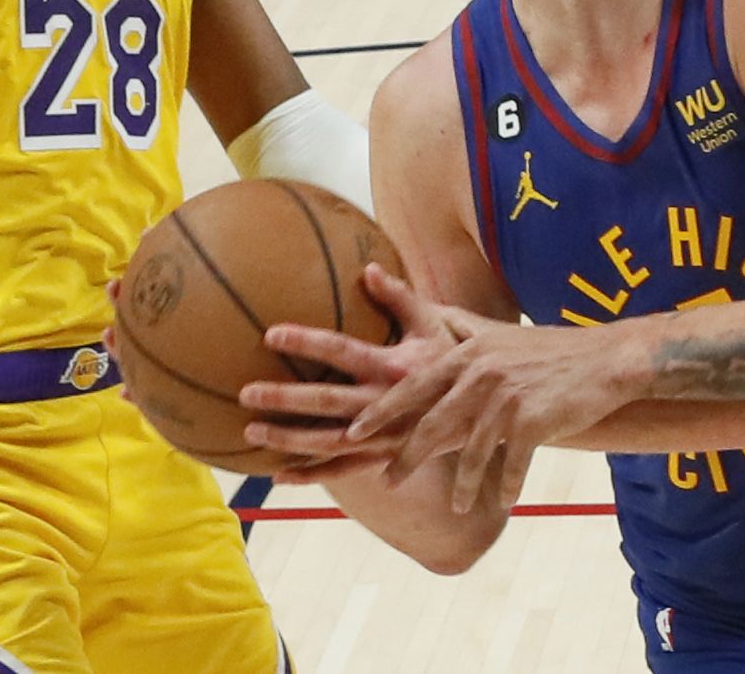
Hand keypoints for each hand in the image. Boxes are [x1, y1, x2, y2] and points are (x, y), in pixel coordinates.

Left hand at [235, 264, 474, 483]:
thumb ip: (401, 298)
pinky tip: (278, 475)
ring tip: (251, 432)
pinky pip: (346, 471)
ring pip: (330, 442)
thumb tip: (367, 269)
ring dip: (289, 439)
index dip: (308, 341)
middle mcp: (388, 404)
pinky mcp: (389, 459)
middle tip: (246, 393)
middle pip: (328, 402)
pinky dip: (312, 475)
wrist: (498, 413)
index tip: (271, 333)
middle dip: (285, 399)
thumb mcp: (439, 325)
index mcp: (396, 367)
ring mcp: (387, 436)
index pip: (343, 350)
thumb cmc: (464, 360)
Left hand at [346, 313, 641, 513]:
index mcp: (468, 355)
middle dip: (406, 457)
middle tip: (387, 481)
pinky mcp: (533, 422)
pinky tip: (505, 502)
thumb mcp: (497, 332)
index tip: (353, 431)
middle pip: (432, 425)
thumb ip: (456, 327)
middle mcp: (481, 376)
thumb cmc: (548, 349)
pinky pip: (511, 465)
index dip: (381, 411)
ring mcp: (506, 400)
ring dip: (464, 486)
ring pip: (472, 454)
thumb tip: (423, 313)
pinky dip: (507, 486)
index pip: (413, 386)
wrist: (606, 359)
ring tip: (459, 506)